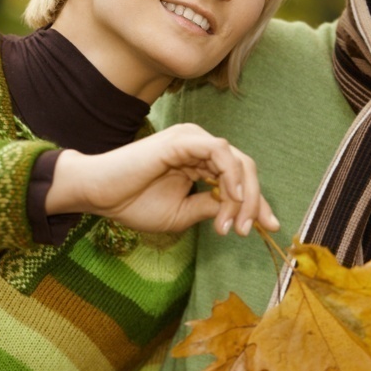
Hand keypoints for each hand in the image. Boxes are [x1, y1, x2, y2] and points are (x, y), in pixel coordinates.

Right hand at [45, 123, 277, 236]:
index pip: (240, 177)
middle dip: (255, 202)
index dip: (258, 202)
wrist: (100, 195)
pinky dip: (232, 176)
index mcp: (200, 161)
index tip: (270, 227)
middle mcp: (200, 146)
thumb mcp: (183, 214)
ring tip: (234, 224)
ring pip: (238, 161)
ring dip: (243, 196)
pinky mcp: (183, 140)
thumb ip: (211, 207)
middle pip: (246, 168)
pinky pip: (220, 152)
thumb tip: (238, 212)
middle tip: (248, 230)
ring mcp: (192, 139)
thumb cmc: (133, 203)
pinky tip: (231, 199)